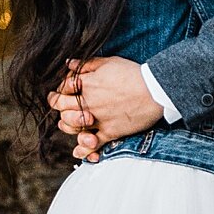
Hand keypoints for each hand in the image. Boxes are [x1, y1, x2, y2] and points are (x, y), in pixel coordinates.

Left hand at [48, 56, 162, 147]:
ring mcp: (98, 119)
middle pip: (62, 107)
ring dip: (67, 126)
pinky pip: (91, 144)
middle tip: (62, 105)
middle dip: (59, 105)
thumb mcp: (109, 62)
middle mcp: (88, 102)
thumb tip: (68, 64)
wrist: (154, 91)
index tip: (63, 91)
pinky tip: (79, 150)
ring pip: (72, 127)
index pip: (62, 87)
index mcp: (87, 84)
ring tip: (70, 123)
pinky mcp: (109, 132)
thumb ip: (86, 64)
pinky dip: (83, 149)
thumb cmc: (133, 74)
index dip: (60, 89)